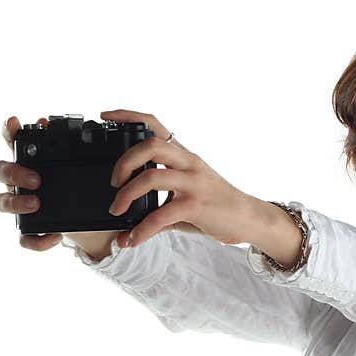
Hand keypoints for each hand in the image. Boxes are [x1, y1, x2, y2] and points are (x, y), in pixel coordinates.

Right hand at [0, 115, 64, 250]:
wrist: (91, 222)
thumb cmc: (77, 187)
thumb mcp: (77, 167)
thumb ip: (65, 148)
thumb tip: (47, 122)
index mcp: (29, 162)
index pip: (12, 142)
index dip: (8, 132)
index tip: (14, 122)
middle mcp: (18, 182)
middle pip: (0, 171)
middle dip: (15, 173)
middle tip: (36, 179)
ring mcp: (20, 205)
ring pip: (2, 202)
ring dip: (16, 202)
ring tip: (36, 204)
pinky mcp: (29, 229)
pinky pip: (24, 237)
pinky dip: (38, 239)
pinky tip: (55, 236)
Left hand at [104, 109, 255, 247]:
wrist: (248, 218)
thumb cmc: (217, 206)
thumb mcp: (187, 197)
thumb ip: (157, 208)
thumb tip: (125, 230)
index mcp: (185, 156)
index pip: (155, 125)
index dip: (129, 116)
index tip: (106, 117)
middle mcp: (189, 163)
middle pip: (150, 145)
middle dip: (123, 162)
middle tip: (113, 182)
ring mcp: (193, 183)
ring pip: (151, 176)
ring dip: (126, 194)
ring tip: (117, 210)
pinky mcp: (196, 205)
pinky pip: (161, 215)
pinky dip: (142, 229)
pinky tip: (134, 239)